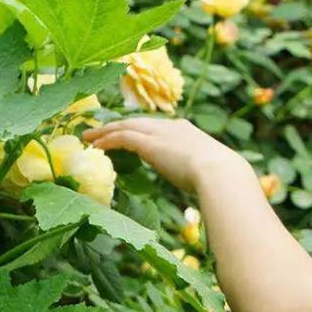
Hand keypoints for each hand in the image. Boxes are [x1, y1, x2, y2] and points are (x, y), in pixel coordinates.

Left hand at [84, 117, 243, 193]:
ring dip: (106, 131)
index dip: (142, 129)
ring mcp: (160, 133)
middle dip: (119, 125)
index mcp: (187, 131)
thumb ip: (202, 175)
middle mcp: (171, 126)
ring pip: (125, 125)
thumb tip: (209, 189)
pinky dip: (108, 140)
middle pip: (137, 122)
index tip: (132, 134)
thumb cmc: (222, 178)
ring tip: (90, 137)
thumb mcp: (212, 172)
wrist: (220, 173)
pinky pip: (122, 137)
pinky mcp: (149, 143)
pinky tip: (96, 147)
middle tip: (101, 131)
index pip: (158, 126)